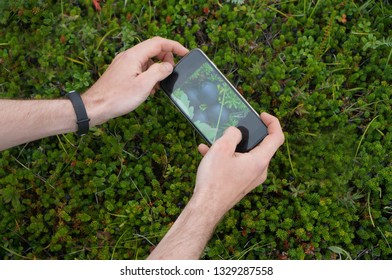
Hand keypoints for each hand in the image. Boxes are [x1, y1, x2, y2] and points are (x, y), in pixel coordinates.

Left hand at [81, 36, 188, 125]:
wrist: (96, 107)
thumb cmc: (118, 97)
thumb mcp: (144, 85)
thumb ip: (159, 72)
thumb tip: (168, 66)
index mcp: (134, 55)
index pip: (158, 43)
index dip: (174, 46)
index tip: (186, 53)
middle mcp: (128, 56)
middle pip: (153, 50)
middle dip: (166, 58)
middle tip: (172, 73)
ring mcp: (123, 64)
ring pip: (146, 60)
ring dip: (157, 69)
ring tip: (160, 84)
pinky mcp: (121, 73)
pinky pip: (139, 69)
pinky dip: (148, 75)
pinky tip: (149, 89)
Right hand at [147, 112, 283, 258]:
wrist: (206, 208)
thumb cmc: (214, 179)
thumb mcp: (221, 149)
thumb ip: (232, 134)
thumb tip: (237, 132)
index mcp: (260, 161)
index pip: (277, 137)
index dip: (273, 122)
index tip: (261, 115)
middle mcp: (260, 171)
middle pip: (260, 146)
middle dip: (245, 135)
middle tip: (232, 128)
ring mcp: (251, 179)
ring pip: (245, 156)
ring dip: (230, 146)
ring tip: (212, 142)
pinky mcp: (241, 184)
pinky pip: (237, 166)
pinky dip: (225, 158)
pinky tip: (206, 153)